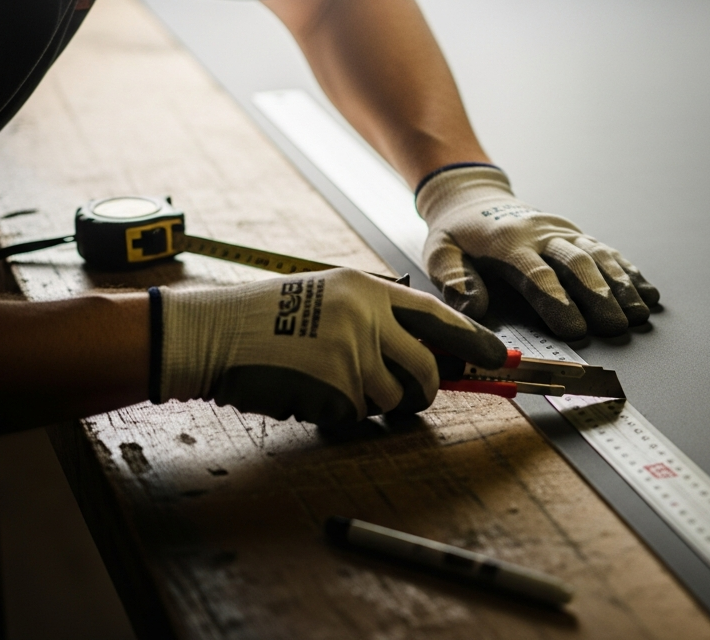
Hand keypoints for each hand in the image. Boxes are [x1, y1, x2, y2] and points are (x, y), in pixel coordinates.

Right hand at [154, 269, 506, 424]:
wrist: (211, 333)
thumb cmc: (264, 318)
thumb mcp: (327, 298)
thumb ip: (374, 319)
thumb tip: (423, 356)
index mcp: (368, 291)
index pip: (437, 317)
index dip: (472, 340)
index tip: (498, 357)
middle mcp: (367, 318)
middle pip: (424, 370)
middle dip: (422, 393)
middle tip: (409, 400)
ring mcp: (352, 354)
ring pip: (390, 400)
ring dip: (367, 404)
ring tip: (326, 383)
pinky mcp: (334, 388)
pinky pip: (354, 417)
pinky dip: (334, 415)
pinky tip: (303, 391)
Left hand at [417, 166, 659, 338]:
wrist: (473, 198)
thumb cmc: (457, 234)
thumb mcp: (440, 252)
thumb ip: (454, 279)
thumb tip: (474, 306)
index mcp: (508, 242)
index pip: (537, 273)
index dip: (557, 301)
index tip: (575, 328)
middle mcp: (541, 233)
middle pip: (576, 263)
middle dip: (599, 296)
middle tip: (616, 325)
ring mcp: (563, 231)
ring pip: (597, 255)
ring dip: (621, 284)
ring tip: (638, 312)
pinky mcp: (576, 233)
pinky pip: (606, 250)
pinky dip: (628, 272)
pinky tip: (646, 291)